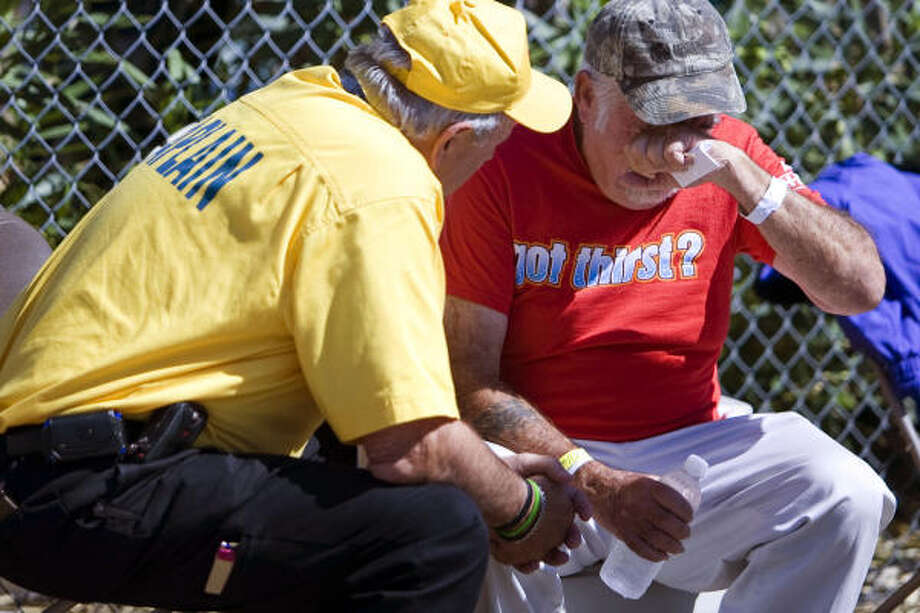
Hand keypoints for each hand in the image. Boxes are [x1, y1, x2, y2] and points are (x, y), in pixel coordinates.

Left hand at [490, 453, 591, 571]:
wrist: (474, 490)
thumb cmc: (497, 473)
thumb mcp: (524, 462)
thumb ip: (548, 465)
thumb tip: (569, 479)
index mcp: (547, 494)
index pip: (572, 501)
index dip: (582, 507)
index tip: (586, 516)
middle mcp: (540, 514)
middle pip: (563, 529)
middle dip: (572, 537)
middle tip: (572, 541)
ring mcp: (526, 531)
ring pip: (546, 548)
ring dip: (556, 555)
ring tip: (559, 557)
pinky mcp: (511, 545)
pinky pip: (523, 559)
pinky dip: (528, 564)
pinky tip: (531, 563)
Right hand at [575, 462, 691, 561]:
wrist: (597, 490)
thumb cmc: (624, 484)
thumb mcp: (645, 479)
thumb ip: (663, 489)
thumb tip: (684, 501)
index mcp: (649, 487)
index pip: (676, 503)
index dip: (687, 513)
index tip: (688, 517)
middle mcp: (641, 504)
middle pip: (670, 524)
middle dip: (683, 532)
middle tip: (685, 533)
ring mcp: (631, 521)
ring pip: (659, 540)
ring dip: (673, 547)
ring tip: (678, 548)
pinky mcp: (623, 534)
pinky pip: (642, 550)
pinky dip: (656, 556)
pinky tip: (663, 556)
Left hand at [623, 125, 709, 180]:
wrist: (718, 168)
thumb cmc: (692, 171)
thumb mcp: (664, 180)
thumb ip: (642, 182)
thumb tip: (620, 179)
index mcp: (652, 139)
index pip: (630, 150)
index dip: (642, 165)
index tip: (660, 168)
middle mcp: (659, 130)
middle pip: (637, 151)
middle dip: (654, 166)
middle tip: (672, 165)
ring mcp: (671, 129)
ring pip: (653, 154)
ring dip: (669, 167)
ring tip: (683, 162)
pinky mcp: (683, 133)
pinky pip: (668, 153)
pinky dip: (679, 164)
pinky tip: (689, 160)